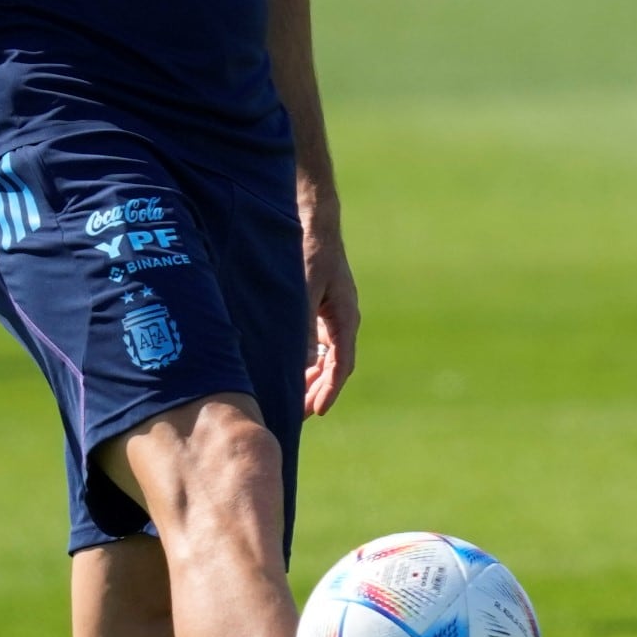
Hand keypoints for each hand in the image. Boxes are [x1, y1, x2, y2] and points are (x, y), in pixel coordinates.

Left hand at [301, 220, 359, 416]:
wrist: (314, 221)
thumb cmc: (310, 250)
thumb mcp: (305, 288)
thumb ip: (304, 325)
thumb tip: (305, 363)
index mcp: (346, 317)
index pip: (341, 365)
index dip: (329, 390)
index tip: (318, 410)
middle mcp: (342, 320)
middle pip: (334, 367)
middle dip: (318, 392)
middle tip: (299, 415)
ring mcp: (333, 316)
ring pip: (325, 358)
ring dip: (311, 380)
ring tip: (293, 401)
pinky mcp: (320, 310)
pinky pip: (317, 344)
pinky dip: (306, 361)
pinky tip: (290, 371)